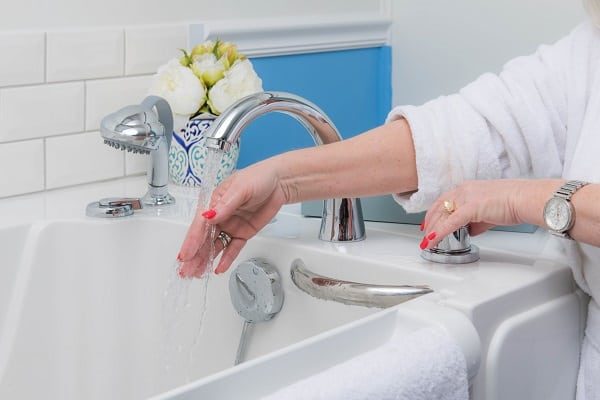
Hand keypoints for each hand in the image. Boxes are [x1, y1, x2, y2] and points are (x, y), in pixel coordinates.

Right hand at [177, 160, 288, 276]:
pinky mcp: (243, 233)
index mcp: (214, 202)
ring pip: (215, 246)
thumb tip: (209, 216)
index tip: (185, 255)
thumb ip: (226, 204)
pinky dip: (226, 259)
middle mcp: (219, 216)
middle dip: (194, 255)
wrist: (279, 183)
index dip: (192, 241)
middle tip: (185, 271)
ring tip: (197, 274)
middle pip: (204, 238)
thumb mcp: (240, 188)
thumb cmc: (258, 178)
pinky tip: (218, 269)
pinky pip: (232, 248)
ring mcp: (231, 226)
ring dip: (206, 260)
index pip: (200, 224)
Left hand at [420, 180, 525, 249]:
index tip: (428, 223)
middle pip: (438, 208)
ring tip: (427, 242)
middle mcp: (463, 190)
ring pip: (442, 216)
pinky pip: (449, 223)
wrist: (526, 199)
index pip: (443, 200)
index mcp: (466, 188)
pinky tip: (432, 241)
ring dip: (432, 231)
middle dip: (429, 224)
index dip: (433, 214)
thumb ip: (477, 221)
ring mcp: (465, 198)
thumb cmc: (513, 203)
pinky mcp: (470, 208)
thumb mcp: (489, 211)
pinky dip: (439, 233)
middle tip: (425, 236)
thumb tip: (471, 230)